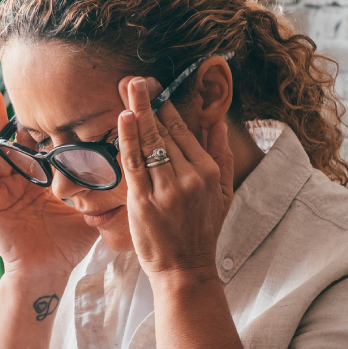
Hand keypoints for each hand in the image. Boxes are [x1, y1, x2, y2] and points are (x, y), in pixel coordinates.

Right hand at [0, 89, 99, 278]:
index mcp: (44, 179)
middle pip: (18, 138)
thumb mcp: (87, 212)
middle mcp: (21, 178)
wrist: (46, 272)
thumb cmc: (66, 246)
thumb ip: (104, 194)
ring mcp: (4, 187)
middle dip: (15, 112)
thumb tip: (133, 176)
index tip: (53, 94)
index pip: (44, 143)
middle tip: (15, 82)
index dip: (46, 121)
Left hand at [117, 76, 234, 280]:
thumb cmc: (202, 231)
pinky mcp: (144, 202)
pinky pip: (135, 164)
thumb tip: (218, 123)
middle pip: (164, 132)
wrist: (185, 268)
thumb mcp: (223, 193)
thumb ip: (221, 156)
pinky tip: (124, 119)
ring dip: (137, 113)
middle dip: (148, 102)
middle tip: (135, 79)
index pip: (183, 131)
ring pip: (149, 143)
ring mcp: (166, 189)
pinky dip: (128, 140)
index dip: (166, 107)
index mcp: (207, 171)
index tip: (155, 88)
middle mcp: (188, 177)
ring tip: (127, 88)